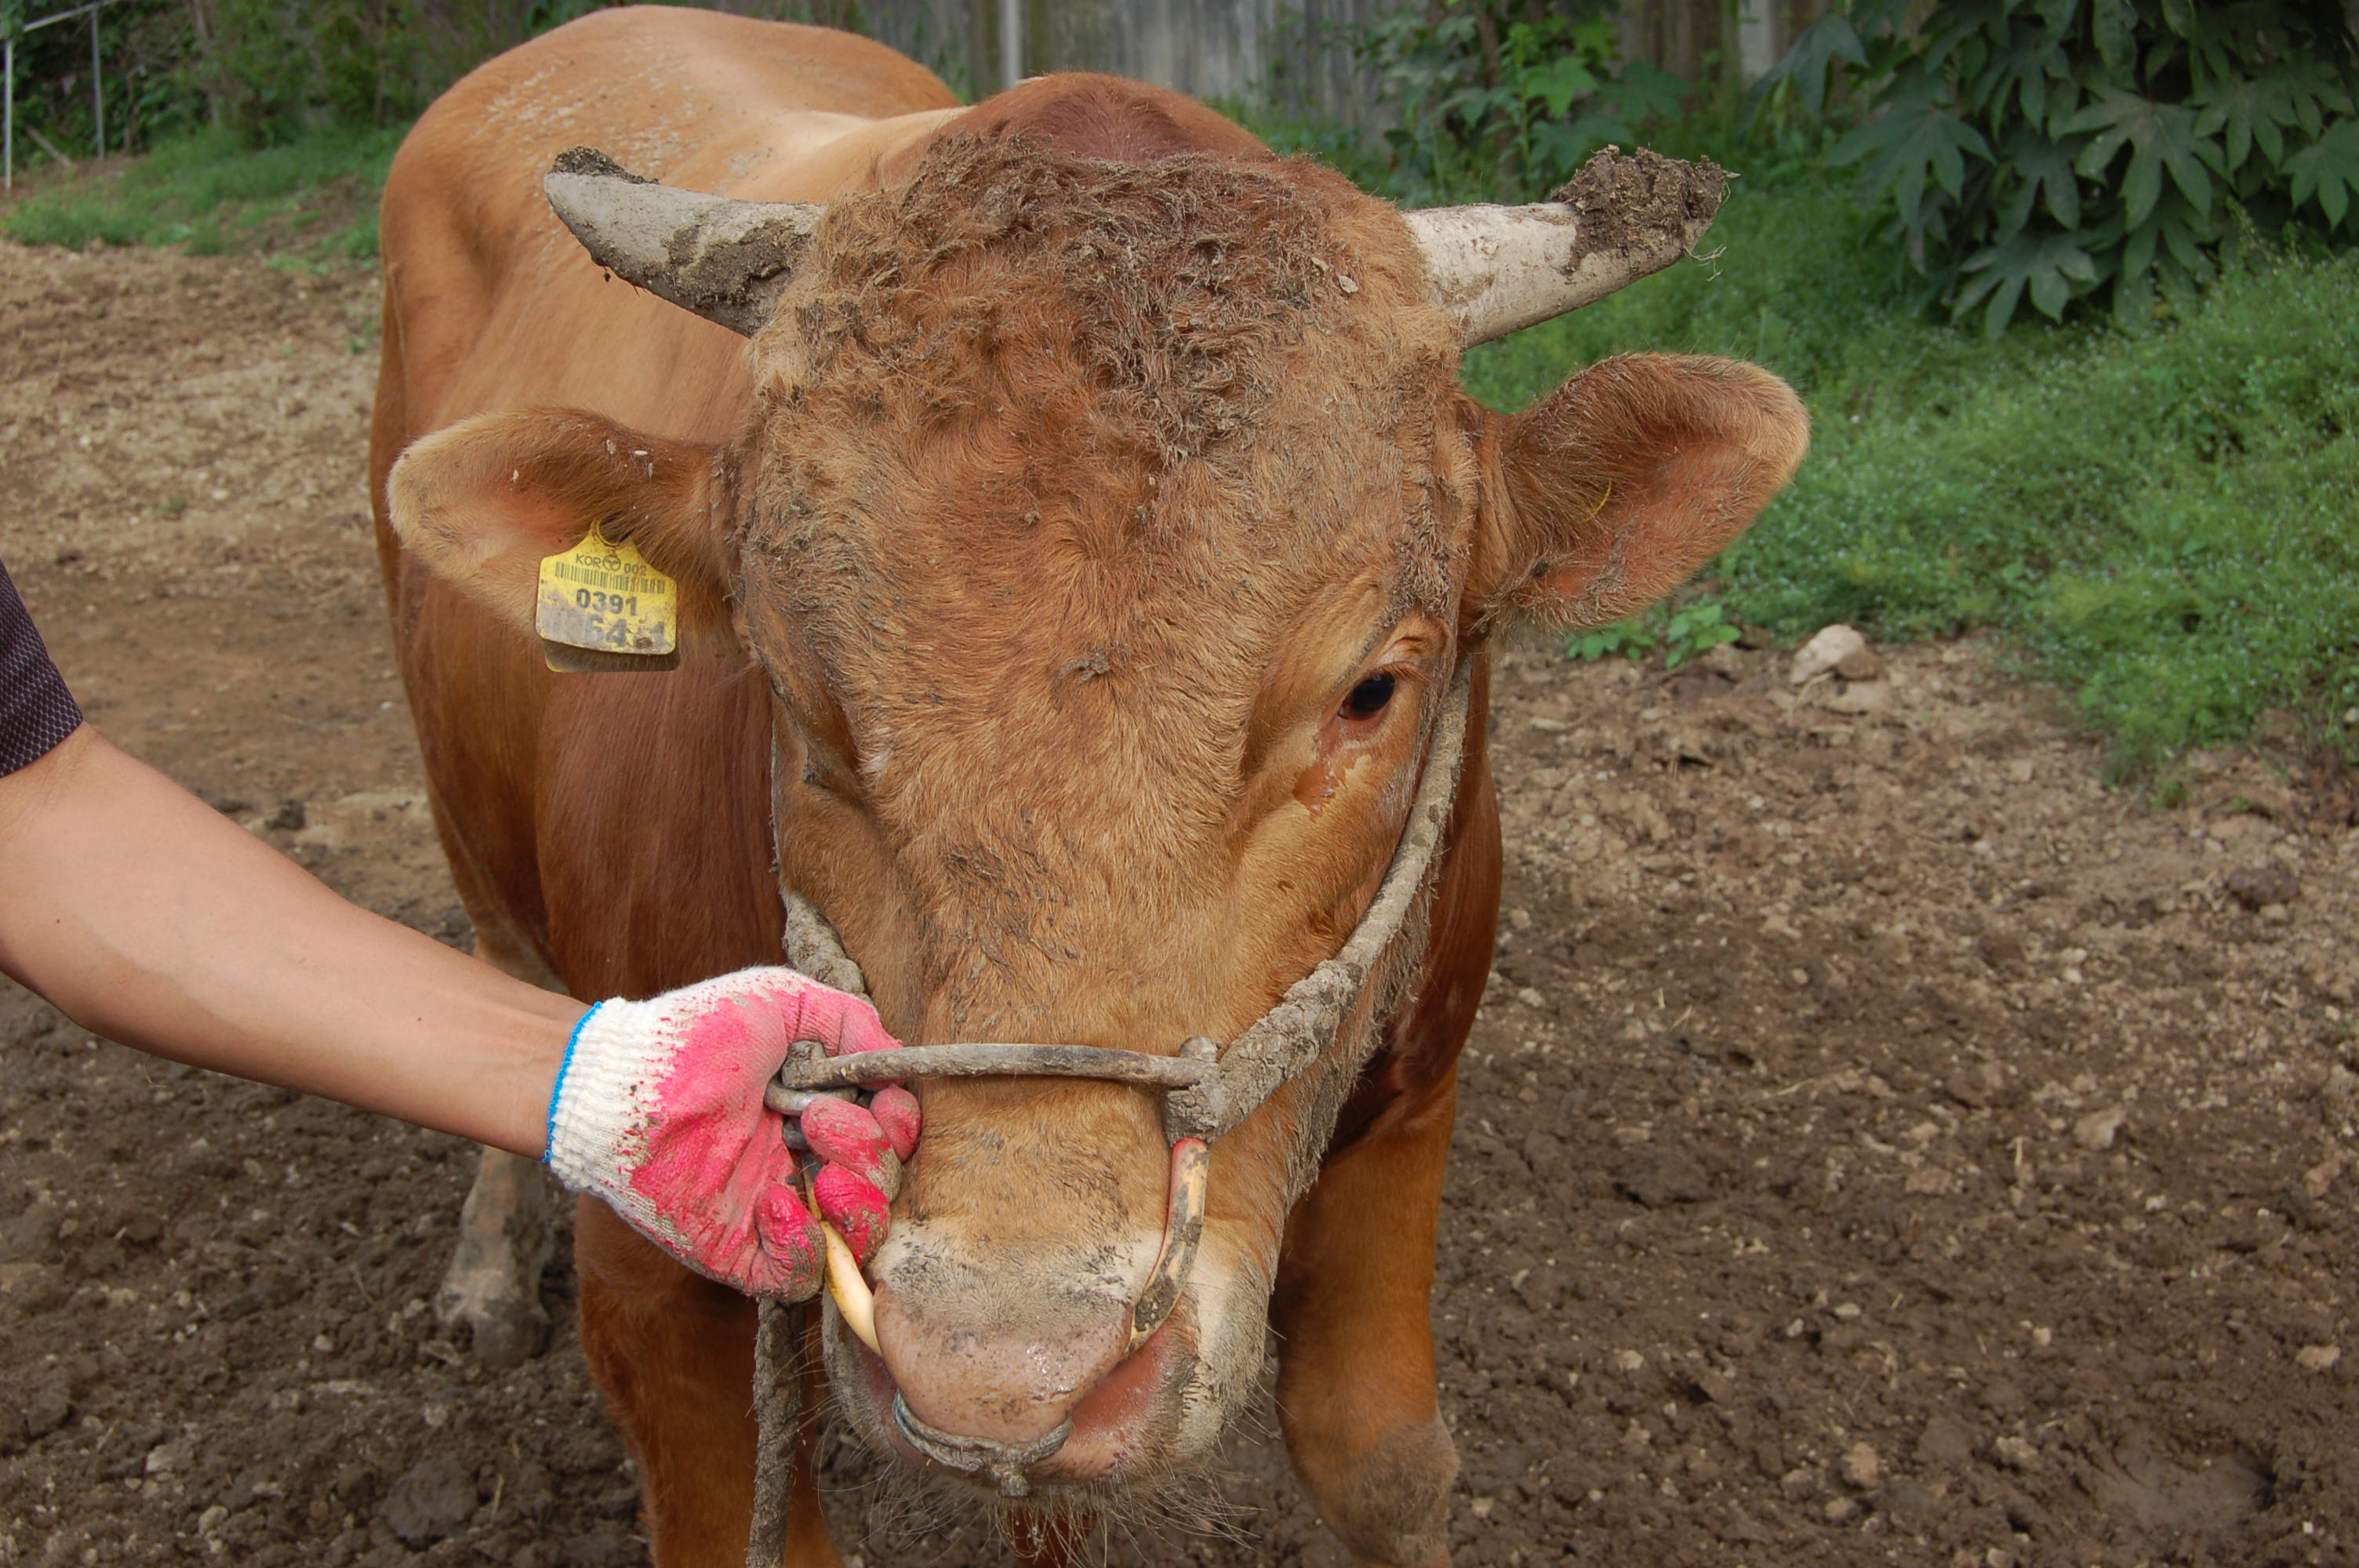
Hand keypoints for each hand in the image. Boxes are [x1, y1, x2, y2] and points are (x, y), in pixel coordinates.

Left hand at [543, 967, 919, 1297]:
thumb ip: (851, 1021)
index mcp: (818, 1114)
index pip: (890, 1139)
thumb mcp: (784, 999)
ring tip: (821, 1171)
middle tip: (816, 1120)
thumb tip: (897, 1063)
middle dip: (870, 1154)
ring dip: (858, 1206)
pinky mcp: (741, 1252)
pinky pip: (799, 1277)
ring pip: (855, 1239)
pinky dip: (804, 1245)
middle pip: (882, 1187)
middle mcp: (803, 1166)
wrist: (625, 1082)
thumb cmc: (696, 1032)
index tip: (882, 1103)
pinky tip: (775, 1201)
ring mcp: (775, 1212)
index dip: (899, 1126)